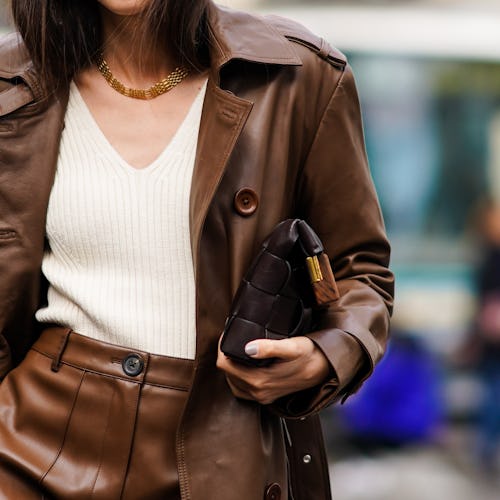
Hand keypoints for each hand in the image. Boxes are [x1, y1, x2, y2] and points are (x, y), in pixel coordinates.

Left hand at [216, 336, 330, 404]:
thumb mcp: (292, 346)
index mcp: (260, 381)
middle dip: (226, 355)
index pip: (225, 366)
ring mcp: (262, 396)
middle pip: (227, 374)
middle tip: (231, 338)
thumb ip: (270, 348)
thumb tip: (248, 348)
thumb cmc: (310, 354)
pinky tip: (244, 365)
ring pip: (233, 382)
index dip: (222, 348)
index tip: (227, 334)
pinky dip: (238, 377)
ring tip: (235, 350)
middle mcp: (258, 392)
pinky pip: (242, 389)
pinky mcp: (267, 396)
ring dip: (231, 366)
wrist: (326, 369)